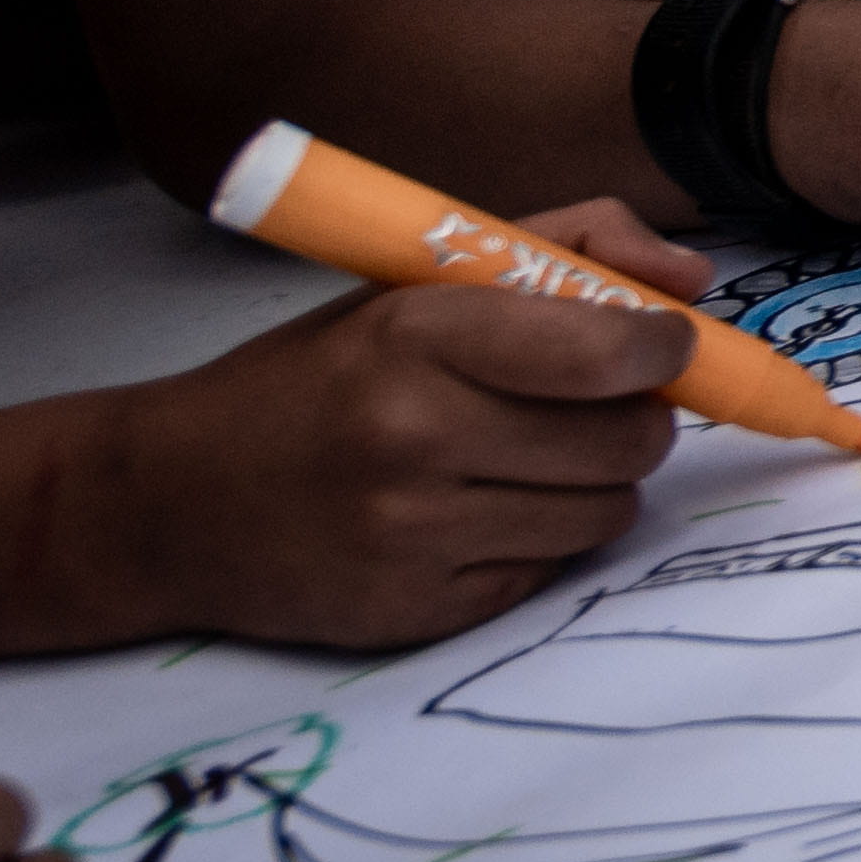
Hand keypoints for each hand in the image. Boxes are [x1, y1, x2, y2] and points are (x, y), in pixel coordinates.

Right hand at [76, 265, 698, 646]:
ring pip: (606, 513)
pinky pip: (549, 574)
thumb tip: (694, 283)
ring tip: (523, 459)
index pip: (610, 349)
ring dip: (593, 484)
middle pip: (630, 440)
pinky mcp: (416, 612)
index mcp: (415, 334)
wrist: (166, 501)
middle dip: (635, 419)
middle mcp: (414, 436)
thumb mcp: (413, 282)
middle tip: (589, 407)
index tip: (656, 343)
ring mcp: (413, 535)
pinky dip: (537, 543)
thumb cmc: (309, 380)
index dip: (663, 346)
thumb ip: (566, 249)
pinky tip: (472, 516)